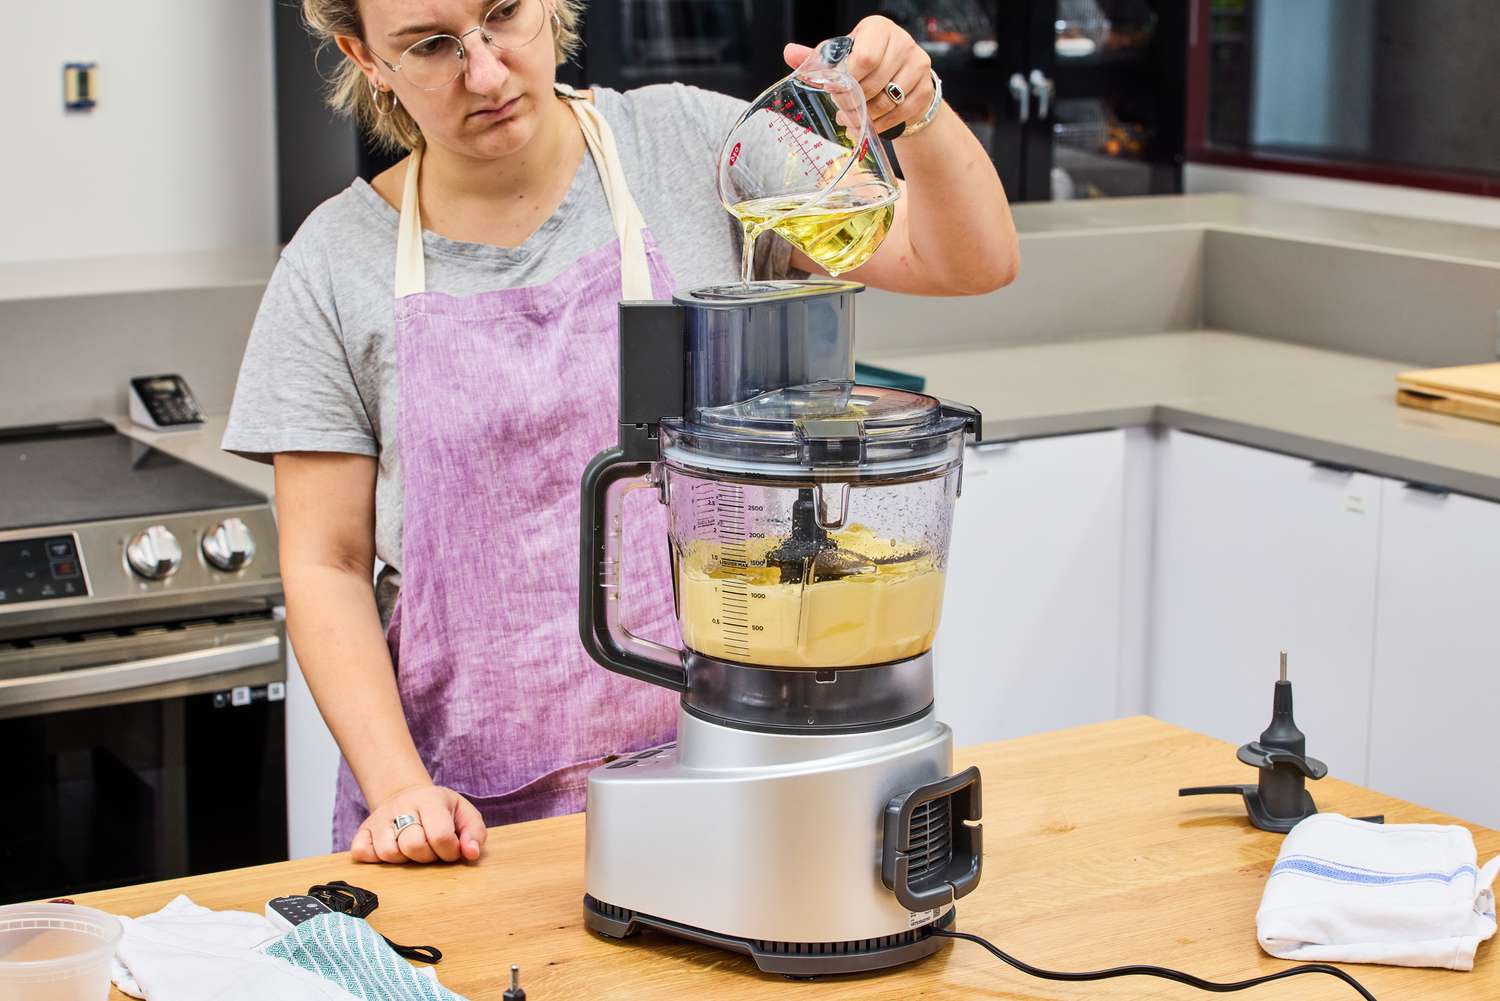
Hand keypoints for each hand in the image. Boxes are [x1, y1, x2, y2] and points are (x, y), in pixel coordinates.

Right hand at [352, 783, 486, 863]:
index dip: (449, 851)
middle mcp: (401, 805)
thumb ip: (474, 833)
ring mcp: (378, 818)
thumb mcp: (464, 814)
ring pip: (388, 852)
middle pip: (413, 846)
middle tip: (430, 849)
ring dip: (403, 859)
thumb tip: (471, 853)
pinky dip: (375, 858)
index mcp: (429, 799)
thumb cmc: (440, 811)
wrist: (407, 796)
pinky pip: (361, 853)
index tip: (451, 849)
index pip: (440, 836)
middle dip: (427, 856)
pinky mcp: (362, 831)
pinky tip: (391, 848)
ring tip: (411, 848)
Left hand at [783, 17, 935, 135]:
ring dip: (867, 115)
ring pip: (888, 100)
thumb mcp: (842, 57)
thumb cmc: (867, 64)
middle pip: (874, 82)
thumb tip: (789, 52)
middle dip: (854, 102)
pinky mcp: (926, 88)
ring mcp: (918, 64)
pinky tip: (872, 123)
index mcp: (878, 28)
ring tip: (854, 118)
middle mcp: (902, 41)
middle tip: (843, 110)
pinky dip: (883, 122)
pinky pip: (901, 112)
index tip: (837, 90)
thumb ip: (817, 58)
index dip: (848, 81)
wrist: (900, 78)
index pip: (863, 58)